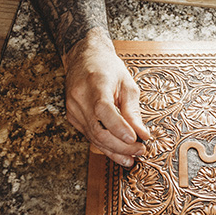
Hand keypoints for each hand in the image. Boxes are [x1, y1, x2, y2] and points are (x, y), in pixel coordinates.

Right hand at [62, 29, 150, 166]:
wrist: (84, 57)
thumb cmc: (107, 68)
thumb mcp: (127, 83)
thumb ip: (133, 110)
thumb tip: (142, 134)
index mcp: (95, 84)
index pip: (103, 110)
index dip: (118, 127)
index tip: (135, 139)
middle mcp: (80, 98)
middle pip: (98, 130)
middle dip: (121, 146)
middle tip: (140, 150)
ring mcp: (73, 109)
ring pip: (93, 138)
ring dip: (114, 151)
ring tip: (133, 157)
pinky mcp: (73, 117)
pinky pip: (90, 136)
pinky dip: (105, 146)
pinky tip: (119, 152)